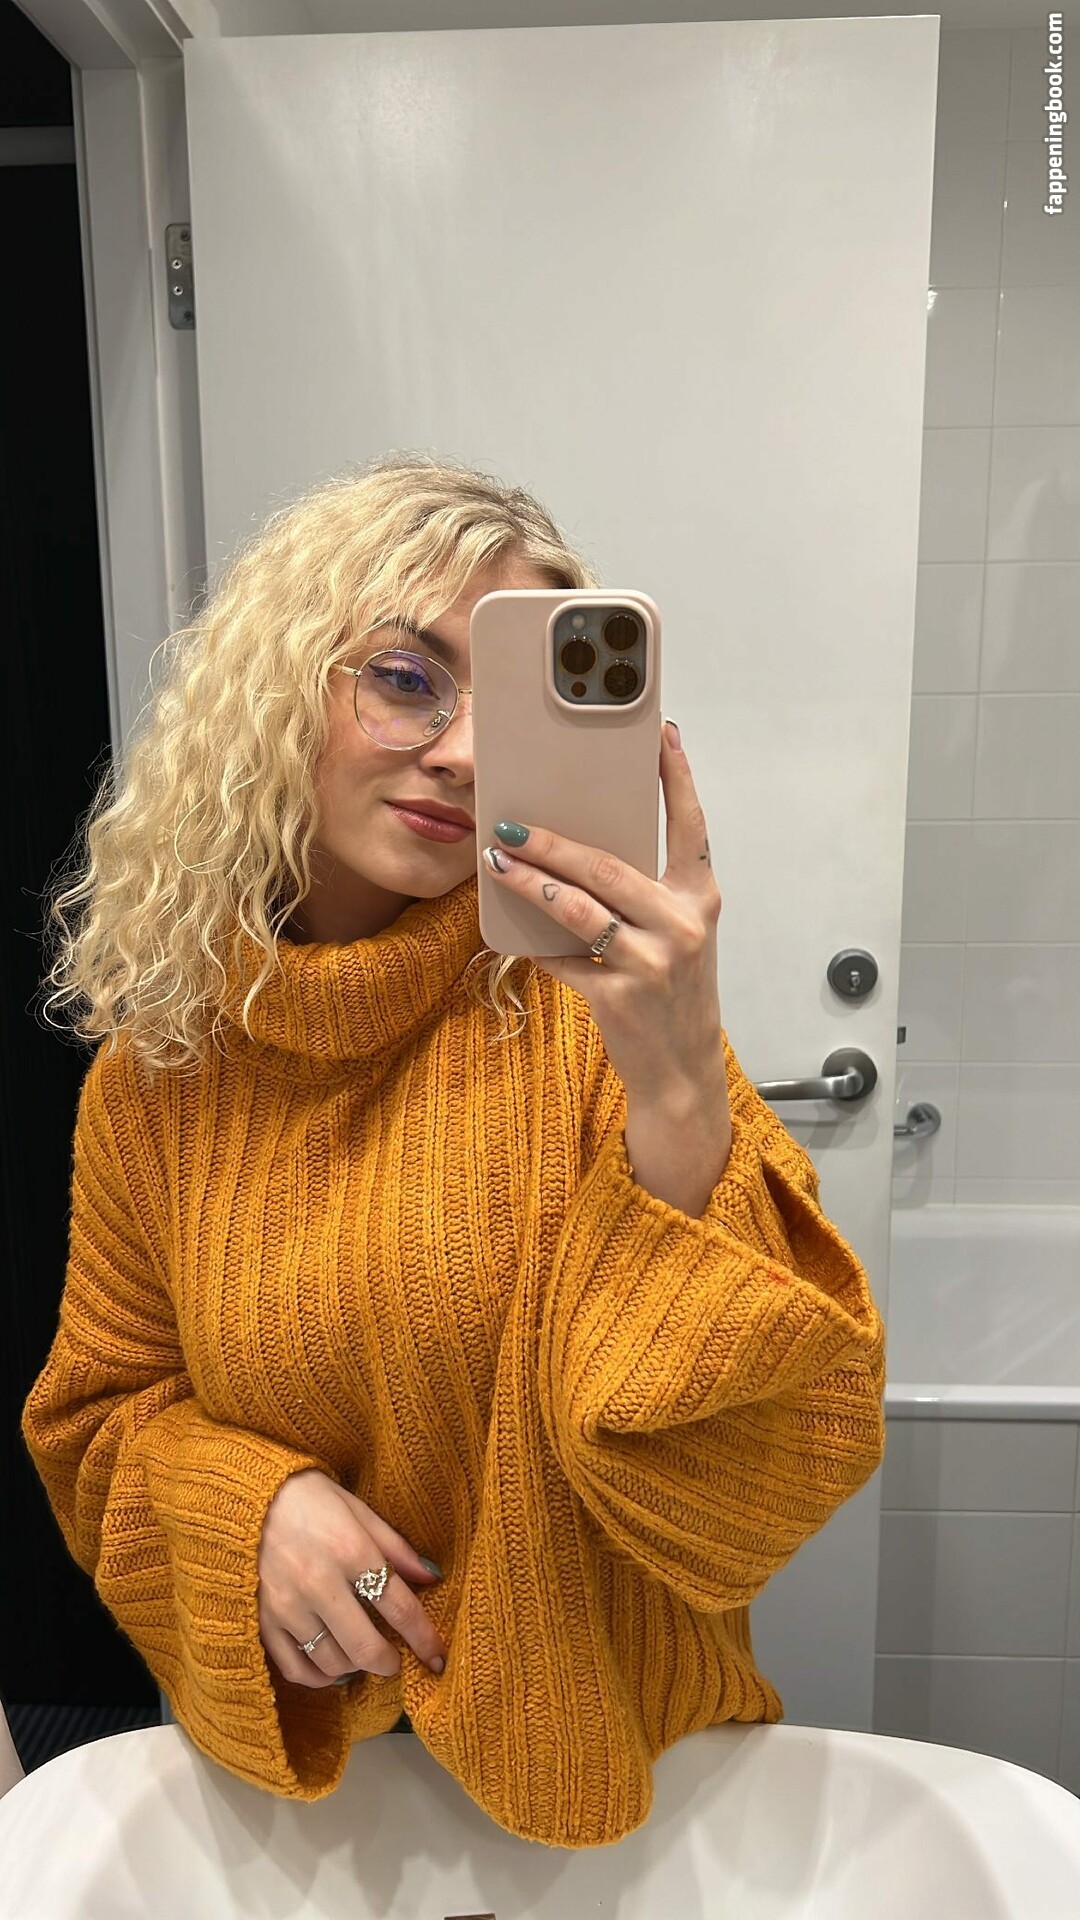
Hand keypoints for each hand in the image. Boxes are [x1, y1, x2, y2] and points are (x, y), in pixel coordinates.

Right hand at [256, 1469, 446, 1688]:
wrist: (245, 1496)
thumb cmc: (309, 1498)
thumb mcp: (358, 1510)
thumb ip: (395, 1547)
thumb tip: (432, 1577)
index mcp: (350, 1550)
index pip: (399, 1607)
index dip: (424, 1639)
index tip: (437, 1658)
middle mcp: (318, 1582)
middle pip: (366, 1648)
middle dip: (389, 1663)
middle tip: (396, 1660)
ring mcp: (287, 1605)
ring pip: (332, 1663)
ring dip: (355, 1667)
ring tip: (360, 1653)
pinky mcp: (262, 1620)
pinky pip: (295, 1668)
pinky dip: (319, 1677)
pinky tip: (330, 1666)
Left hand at [481, 719, 724, 1106]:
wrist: (681, 1069)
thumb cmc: (672, 992)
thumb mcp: (676, 935)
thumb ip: (645, 893)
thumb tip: (580, 851)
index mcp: (699, 899)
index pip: (691, 827)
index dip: (677, 779)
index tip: (661, 736)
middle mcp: (682, 925)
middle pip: (607, 866)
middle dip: (553, 841)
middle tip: (511, 822)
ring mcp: (652, 962)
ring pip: (578, 908)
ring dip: (529, 882)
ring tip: (497, 860)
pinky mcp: (619, 997)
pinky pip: (562, 958)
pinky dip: (534, 945)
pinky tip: (509, 933)